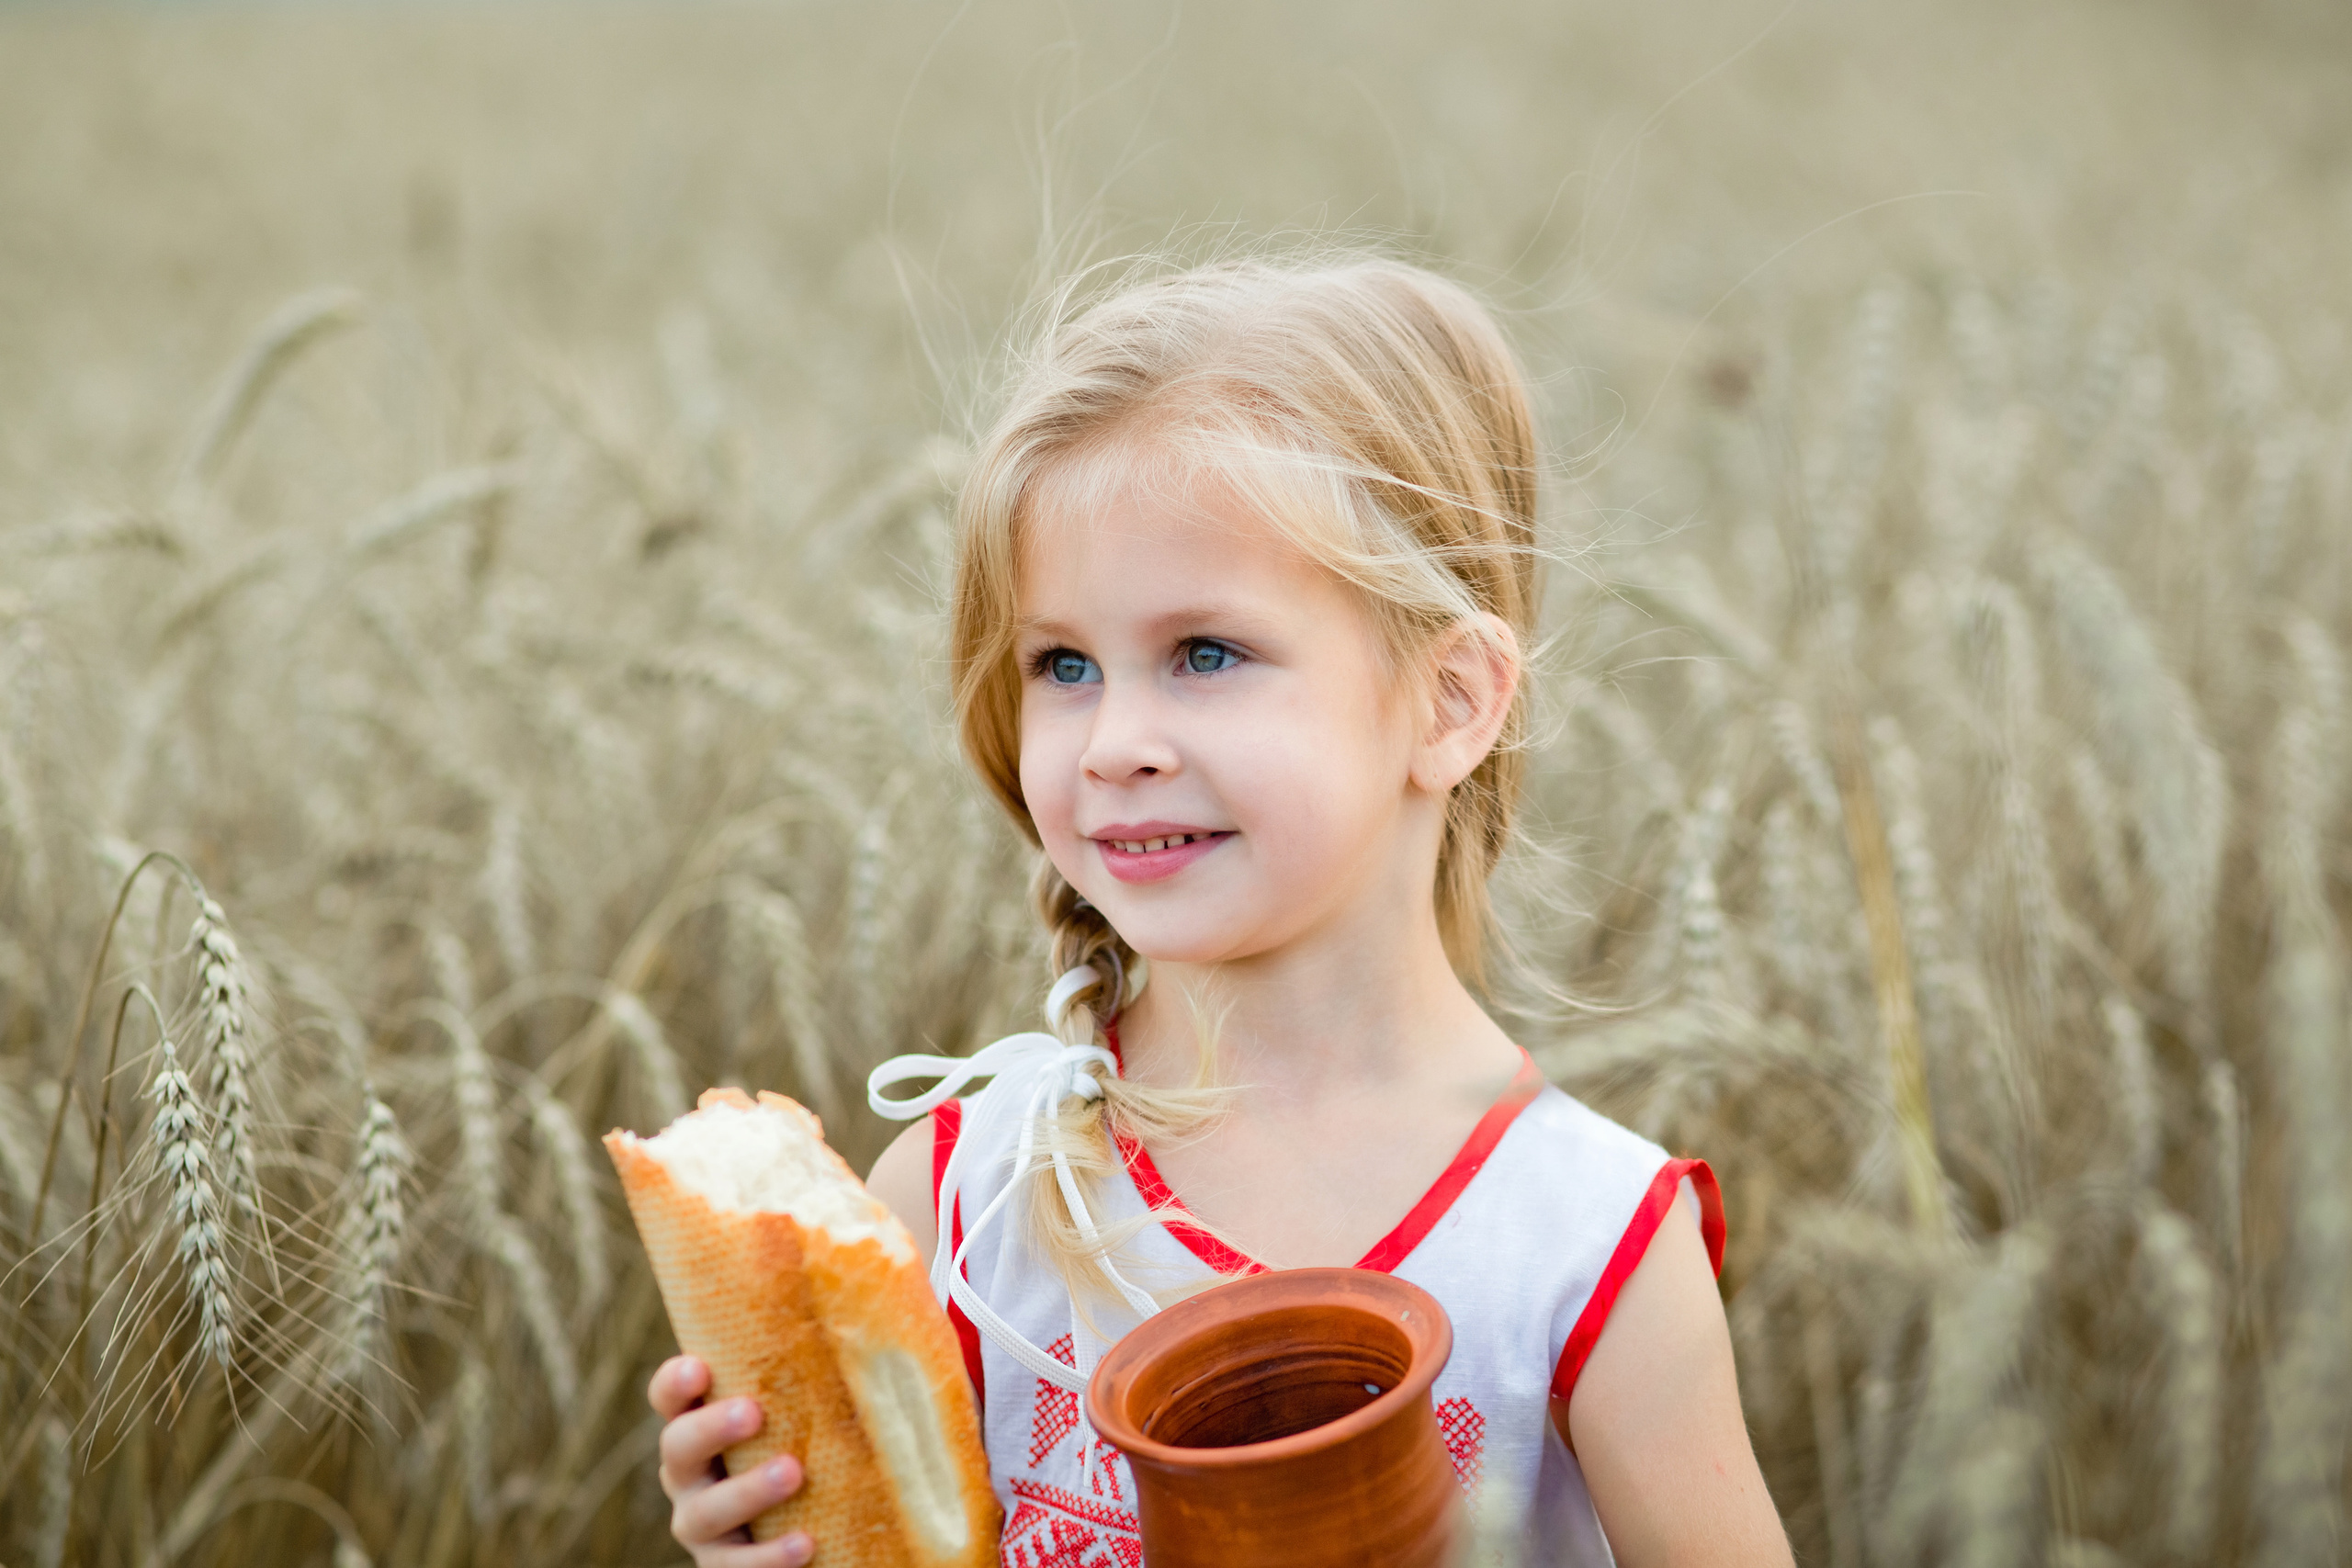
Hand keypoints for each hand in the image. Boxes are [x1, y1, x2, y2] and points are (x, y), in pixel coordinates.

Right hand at [650, 1355, 814, 1566]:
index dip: (675, 1382)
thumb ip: (832, 1353)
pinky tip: (806, 1543)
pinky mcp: (726, 1567)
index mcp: (701, 1421)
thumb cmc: (819, 1434)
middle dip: (711, 1428)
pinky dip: (767, 1558)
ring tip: (793, 1472)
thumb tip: (897, 1271)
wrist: (825, 1520)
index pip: (670, 1396)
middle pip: (677, 1449)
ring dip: (745, 1492)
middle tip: (754, 1412)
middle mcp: (691, 1473)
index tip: (700, 1365)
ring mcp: (703, 1525)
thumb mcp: (816, 1397)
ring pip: (703, 1513)